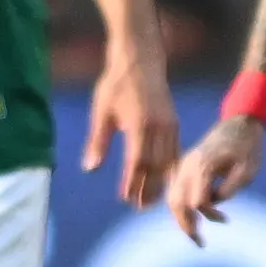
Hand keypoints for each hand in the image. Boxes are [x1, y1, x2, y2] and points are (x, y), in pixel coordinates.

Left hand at [81, 46, 177, 211]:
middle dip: (147, 188)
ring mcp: (169, 125)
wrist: (141, 60)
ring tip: (152, 199)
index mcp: (139, 125)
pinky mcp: (174, 123)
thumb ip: (98, 141)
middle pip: (154, 165)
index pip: (136, 161)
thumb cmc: (117, 84)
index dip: (132, 181)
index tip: (125, 197)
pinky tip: (166, 180)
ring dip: (159, 182)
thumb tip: (90, 168)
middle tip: (139, 206)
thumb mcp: (101, 111)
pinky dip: (170, 168)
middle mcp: (158, 127)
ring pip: (166, 161)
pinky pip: (175, 151)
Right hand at [167, 112, 265, 243]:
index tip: (226, 219)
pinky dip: (181, 208)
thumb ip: (231, 187)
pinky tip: (194, 219)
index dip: (210, 214)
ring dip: (182, 219)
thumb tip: (214, 203)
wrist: (240, 124)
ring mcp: (183, 166)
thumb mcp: (248, 170)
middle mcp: (187, 166)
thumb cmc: (247, 147)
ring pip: (172, 198)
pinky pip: (175, 191)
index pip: (197, 200)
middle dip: (186, 225)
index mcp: (203, 165)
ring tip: (196, 235)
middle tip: (200, 243)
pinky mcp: (184, 168)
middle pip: (176, 202)